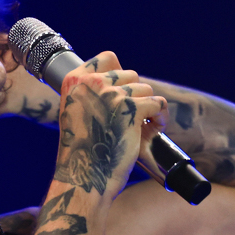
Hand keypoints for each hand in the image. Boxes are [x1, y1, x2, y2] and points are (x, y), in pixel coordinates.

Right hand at [53, 51, 166, 199]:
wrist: (84, 177)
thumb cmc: (83, 150)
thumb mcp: (76, 112)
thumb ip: (92, 93)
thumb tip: (124, 81)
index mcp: (74, 81)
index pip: (107, 57)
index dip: (120, 76)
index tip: (121, 94)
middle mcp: (92, 83)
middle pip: (131, 74)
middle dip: (135, 96)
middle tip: (130, 119)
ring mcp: (111, 95)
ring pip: (146, 89)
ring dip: (148, 109)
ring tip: (139, 129)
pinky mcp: (132, 109)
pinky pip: (159, 103)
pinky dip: (160, 118)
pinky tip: (151, 131)